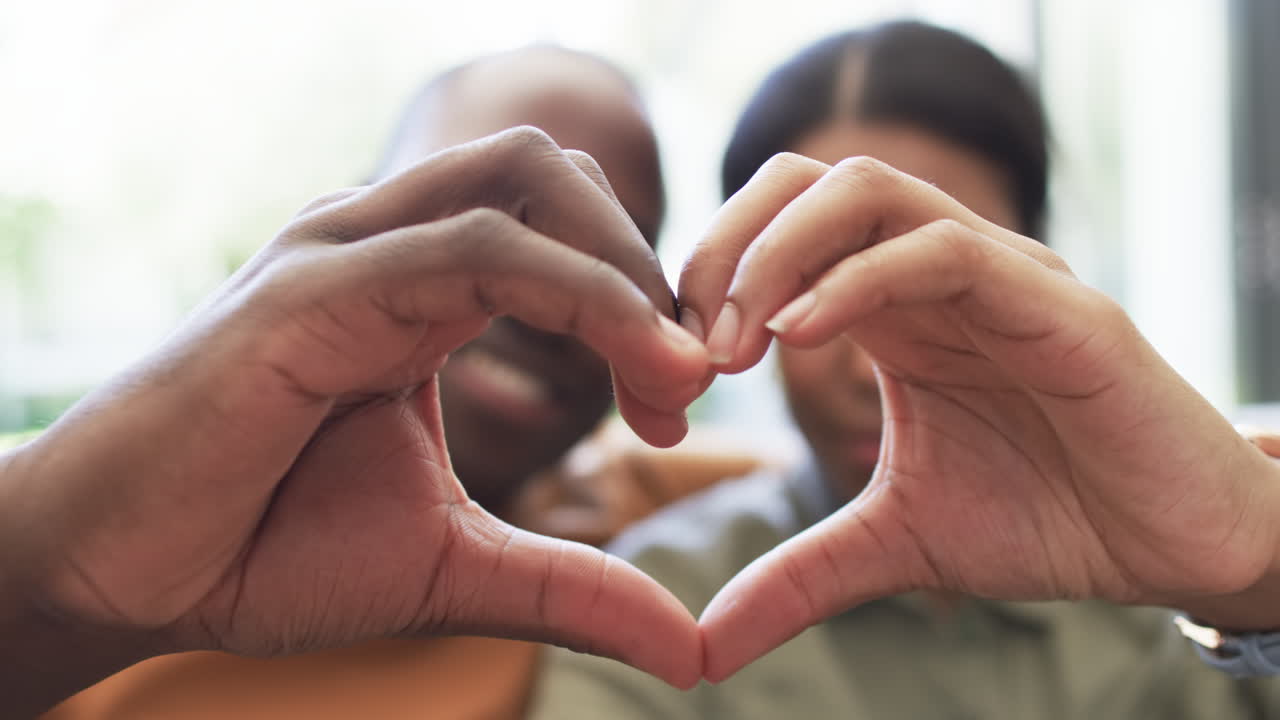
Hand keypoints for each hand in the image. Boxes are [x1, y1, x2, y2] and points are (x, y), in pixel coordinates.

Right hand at [0, 127, 706, 713]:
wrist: (123, 572)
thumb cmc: (268, 553)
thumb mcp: (458, 570)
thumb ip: (574, 588)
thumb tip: (692, 650)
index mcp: (420, 291)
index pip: (564, 233)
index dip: (645, 305)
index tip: (679, 413)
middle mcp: (388, 247)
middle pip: (556, 175)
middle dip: (648, 266)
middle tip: (687, 385)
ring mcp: (347, 252)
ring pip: (526, 182)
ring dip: (625, 268)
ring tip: (671, 376)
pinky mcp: (313, 286)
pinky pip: (471, 248)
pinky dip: (574, 292)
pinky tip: (628, 363)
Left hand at [679, 153, 1279, 680]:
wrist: (1171, 548)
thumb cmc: (1046, 517)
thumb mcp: (894, 544)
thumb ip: (800, 576)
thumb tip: (703, 648)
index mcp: (893, 306)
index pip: (778, 228)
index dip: (707, 284)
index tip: (672, 377)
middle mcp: (936, 272)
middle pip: (805, 182)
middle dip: (724, 250)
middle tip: (688, 351)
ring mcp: (998, 275)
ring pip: (866, 193)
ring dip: (775, 257)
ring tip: (731, 349)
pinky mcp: (1057, 306)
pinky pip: (941, 252)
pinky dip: (855, 283)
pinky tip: (798, 340)